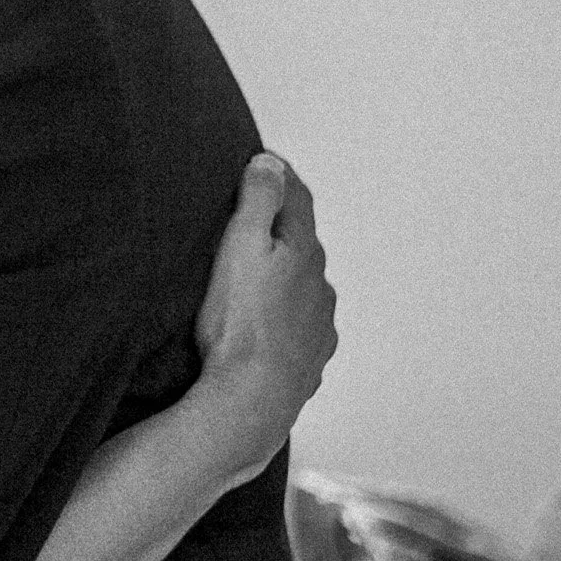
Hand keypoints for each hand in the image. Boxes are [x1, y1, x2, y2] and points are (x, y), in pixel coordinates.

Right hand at [191, 152, 338, 482]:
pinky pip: (301, 328)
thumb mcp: (239, 247)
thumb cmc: (239, 324)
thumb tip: (271, 163)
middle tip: (252, 222)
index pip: (297, 200)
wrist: (251, 398)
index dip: (280, 177)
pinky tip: (268, 327)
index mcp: (303, 252)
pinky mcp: (310, 359)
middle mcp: (321, 285)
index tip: (265, 162)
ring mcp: (320, 325)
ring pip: (305, 289)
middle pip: (303, 245)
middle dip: (282, 230)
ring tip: (256, 281)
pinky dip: (287, 318)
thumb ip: (258, 201)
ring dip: (286, 278)